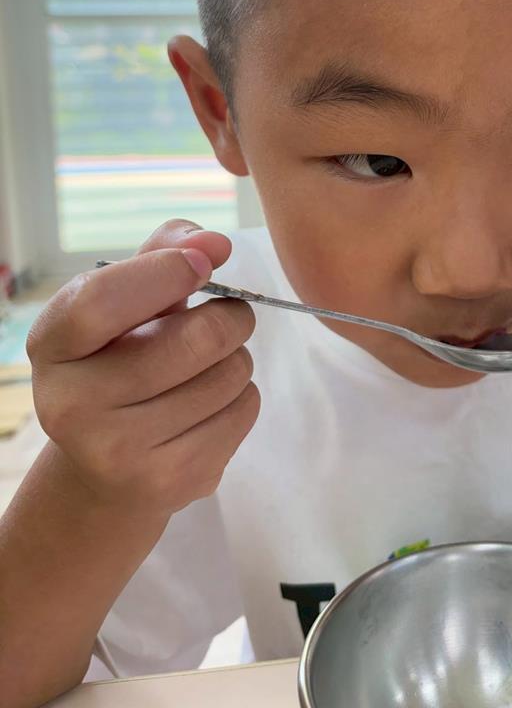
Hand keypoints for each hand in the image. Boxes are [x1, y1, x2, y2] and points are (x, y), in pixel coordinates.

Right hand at [27, 220, 258, 514]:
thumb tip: (215, 244)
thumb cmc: (122, 357)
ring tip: (210, 365)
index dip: (164, 273)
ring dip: (238, 358)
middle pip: (196, 341)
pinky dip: (242, 396)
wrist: (107, 464)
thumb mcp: (126, 300)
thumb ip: (163, 253)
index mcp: (52, 345)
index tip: (204, 262)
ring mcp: (119, 452)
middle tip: (228, 317)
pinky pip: (243, 412)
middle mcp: (71, 405)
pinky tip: (209, 404)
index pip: (101, 303)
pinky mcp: (168, 482)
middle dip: (231, 316)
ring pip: (229, 376)